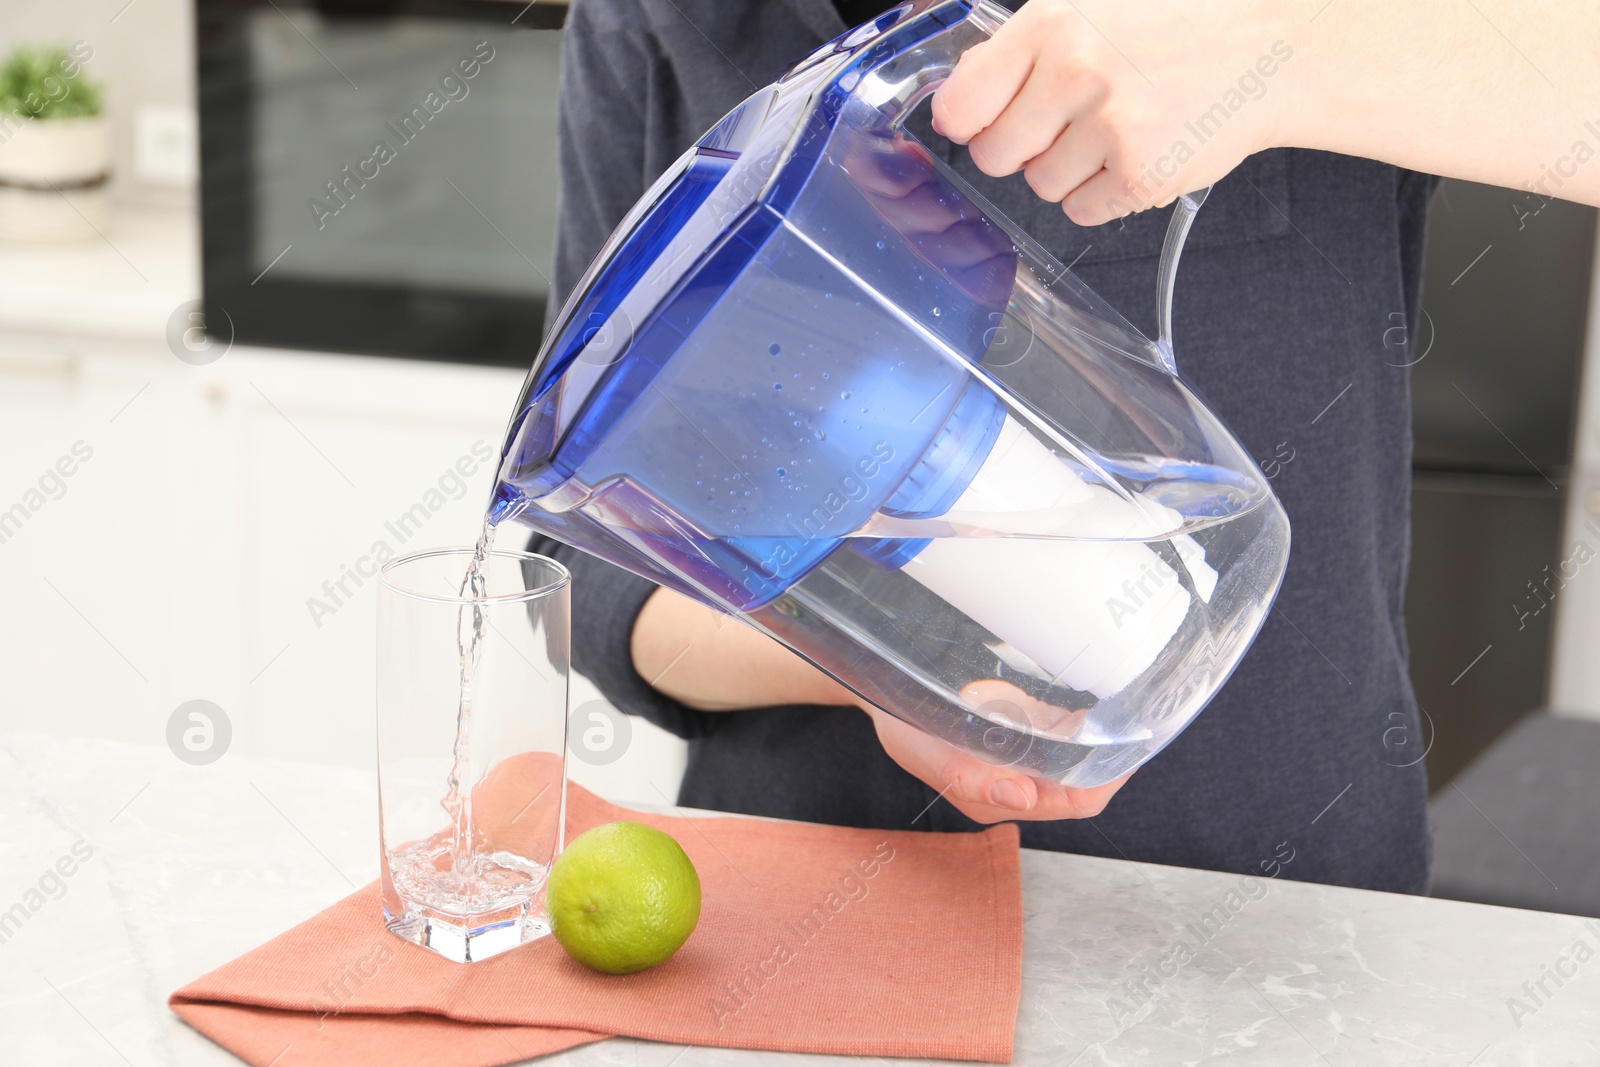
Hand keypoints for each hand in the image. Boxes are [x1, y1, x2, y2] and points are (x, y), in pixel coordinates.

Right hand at [858, 679, 1129, 824]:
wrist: (885, 686)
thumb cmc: (901, 723)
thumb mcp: (924, 749)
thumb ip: (967, 776)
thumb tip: (1022, 798)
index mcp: (996, 798)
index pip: (1072, 803)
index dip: (1104, 783)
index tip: (1127, 753)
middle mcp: (1015, 784)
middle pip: (1082, 784)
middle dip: (1111, 760)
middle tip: (1135, 724)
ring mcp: (1020, 758)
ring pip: (1077, 759)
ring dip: (1101, 740)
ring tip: (1124, 708)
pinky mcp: (1021, 731)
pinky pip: (1063, 733)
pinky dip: (1082, 721)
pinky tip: (1094, 700)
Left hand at [930, 0, 1291, 224]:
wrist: (1268, 51)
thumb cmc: (1178, 28)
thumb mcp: (1092, 9)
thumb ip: (1021, 47)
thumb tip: (960, 90)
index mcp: (1052, 23)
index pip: (961, 104)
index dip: (967, 122)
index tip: (981, 124)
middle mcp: (1076, 71)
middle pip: (995, 155)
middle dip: (1021, 148)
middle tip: (1064, 124)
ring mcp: (1110, 127)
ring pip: (1040, 185)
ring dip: (1068, 170)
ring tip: (1113, 130)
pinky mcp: (1140, 175)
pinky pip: (1081, 211)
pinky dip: (1102, 195)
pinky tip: (1133, 154)